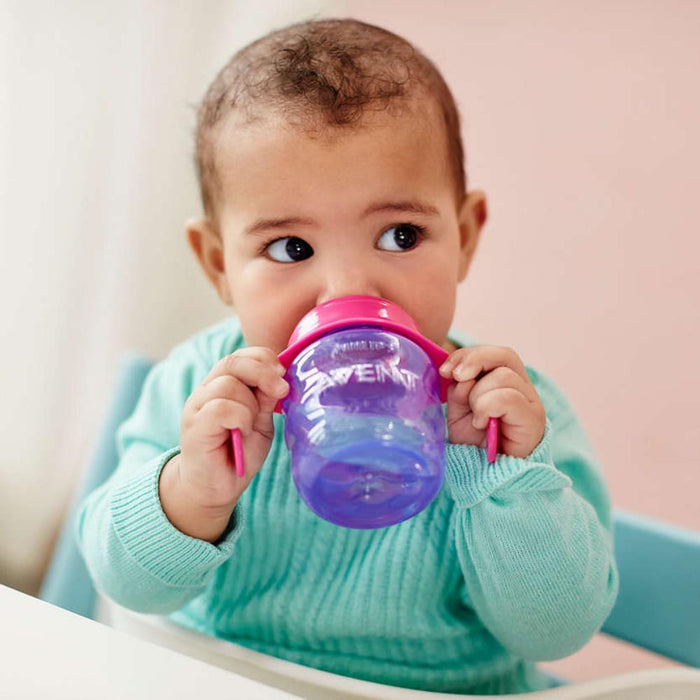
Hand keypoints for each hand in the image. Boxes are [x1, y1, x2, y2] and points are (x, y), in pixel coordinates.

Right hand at [160, 348, 288, 540]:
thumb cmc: (238, 454)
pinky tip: (241, 433)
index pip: (241, 355)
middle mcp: (206, 391)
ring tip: (249, 426)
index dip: (264, 358)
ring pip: (227, 385)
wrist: (215, 489)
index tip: (283, 374)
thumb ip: (266, 399)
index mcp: (222, 384)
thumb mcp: (261, 423)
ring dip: (249, 405)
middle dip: (263, 372)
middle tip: (281, 390)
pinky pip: (220, 408)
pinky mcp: (193, 427)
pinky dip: (239, 418)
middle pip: (232, 362)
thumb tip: (280, 376)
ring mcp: (196, 407)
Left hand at [439, 346, 545, 458]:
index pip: (493, 354)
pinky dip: (488, 407)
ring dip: (479, 395)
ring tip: (475, 417)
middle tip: (456, 377)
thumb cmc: (475, 443)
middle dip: (474, 361)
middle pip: (504, 356)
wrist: (486, 474)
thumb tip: (460, 374)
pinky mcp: (534, 418)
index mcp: (505, 381)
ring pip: (503, 377)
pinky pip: (508, 397)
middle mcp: (522, 388)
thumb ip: (460, 388)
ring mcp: (531, 402)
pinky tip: (481, 423)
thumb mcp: (460, 410)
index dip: (468, 355)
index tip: (445, 371)